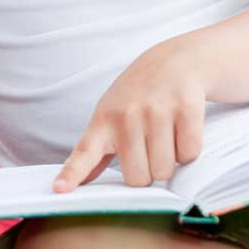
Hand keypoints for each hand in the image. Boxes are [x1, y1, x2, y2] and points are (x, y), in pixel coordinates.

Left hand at [52, 41, 207, 191]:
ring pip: (164, 169)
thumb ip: (95, 151)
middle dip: (149, 172)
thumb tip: (71, 185)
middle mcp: (127, 114)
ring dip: (170, 162)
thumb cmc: (141, 93)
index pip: (84, 152)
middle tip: (151, 149)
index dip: (72, 173)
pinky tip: (183, 131)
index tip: (60, 189)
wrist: (178, 59)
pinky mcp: (186, 107)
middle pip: (138, 178)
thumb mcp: (111, 114)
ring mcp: (157, 110)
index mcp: (104, 120)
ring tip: (168, 137)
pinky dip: (189, 150)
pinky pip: (188, 153)